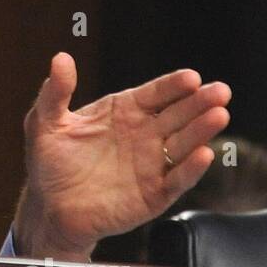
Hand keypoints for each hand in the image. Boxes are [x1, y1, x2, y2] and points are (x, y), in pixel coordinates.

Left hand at [13, 53, 230, 260]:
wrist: (49, 207)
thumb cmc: (51, 163)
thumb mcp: (46, 122)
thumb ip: (56, 92)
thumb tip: (60, 58)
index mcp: (124, 111)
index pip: (156, 94)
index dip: (173, 86)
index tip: (191, 77)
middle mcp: (145, 135)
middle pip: (178, 114)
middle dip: (200, 102)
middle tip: (220, 91)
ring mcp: (152, 164)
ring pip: (184, 144)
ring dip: (202, 130)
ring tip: (219, 115)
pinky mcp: (154, 194)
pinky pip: (176, 180)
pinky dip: (191, 169)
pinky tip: (204, 154)